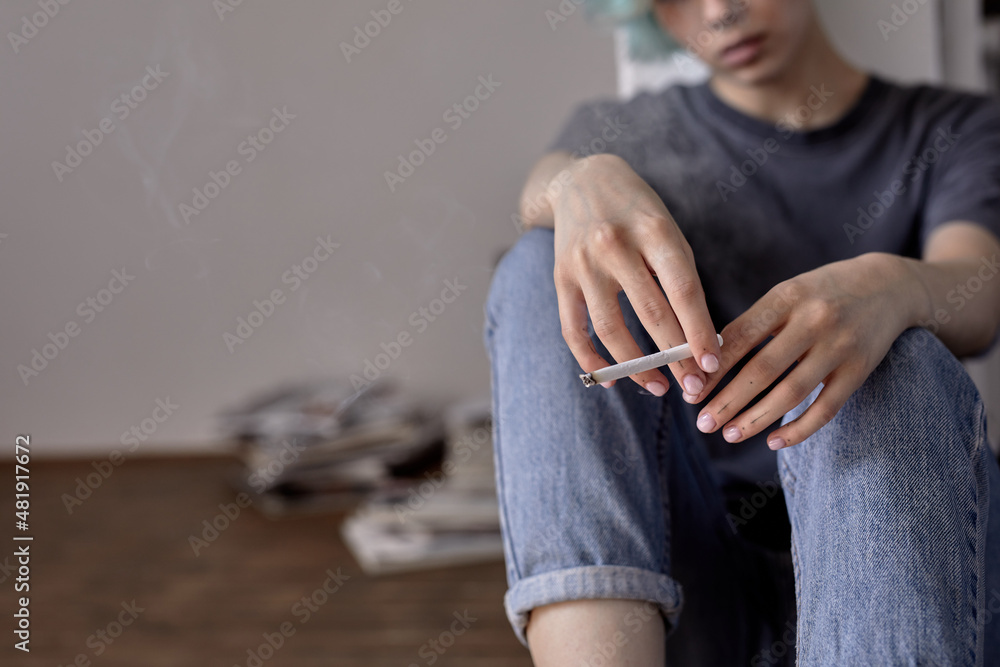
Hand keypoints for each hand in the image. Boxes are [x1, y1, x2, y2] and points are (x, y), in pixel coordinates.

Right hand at [550, 154, 721, 395]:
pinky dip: (591, 359)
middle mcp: (615, 245)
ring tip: (659, 386)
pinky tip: (612, 379)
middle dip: (675, 357)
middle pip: (651, 313)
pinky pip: (573, 330)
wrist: (582, 181)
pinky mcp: (560, 277)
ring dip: (637, 366)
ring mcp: (584, 263)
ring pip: (611, 328)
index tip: (712, 364)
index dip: (699, 331)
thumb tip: (698, 339)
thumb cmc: (637, 212)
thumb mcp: (667, 230)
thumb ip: (680, 278)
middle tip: (693, 387)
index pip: (683, 290)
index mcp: (654, 230)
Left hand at [686, 252, 921, 448]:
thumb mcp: (787, 295)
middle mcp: (814, 320)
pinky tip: (773, 441)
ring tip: (729, 434)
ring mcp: (840, 346)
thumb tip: (707, 364)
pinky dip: (799, 429)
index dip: (713, 368)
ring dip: (756, 419)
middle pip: (763, 369)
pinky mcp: (859, 369)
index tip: (691, 392)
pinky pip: (826, 408)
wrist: (890, 285)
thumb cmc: (821, 293)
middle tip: (702, 424)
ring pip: (792, 393)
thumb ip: (753, 324)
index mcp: (786, 297)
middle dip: (728, 401)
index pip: (740, 337)